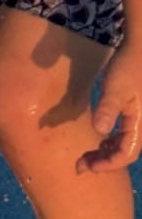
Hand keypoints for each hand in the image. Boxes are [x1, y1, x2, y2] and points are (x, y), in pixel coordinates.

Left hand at [78, 37, 141, 173]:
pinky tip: (101, 140)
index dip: (108, 164)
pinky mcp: (136, 115)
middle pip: (126, 153)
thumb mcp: (115, 87)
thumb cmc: (128, 68)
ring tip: (88, 155)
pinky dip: (112, 142)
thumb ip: (107, 109)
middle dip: (104, 161)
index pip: (126, 154)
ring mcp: (140, 121)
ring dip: (107, 153)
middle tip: (82, 164)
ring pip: (125, 145)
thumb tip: (100, 130)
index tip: (88, 166)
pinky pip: (126, 136)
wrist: (140, 52)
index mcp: (140, 125)